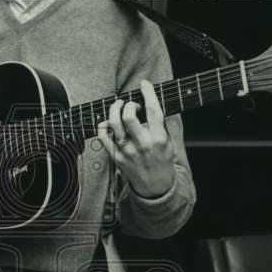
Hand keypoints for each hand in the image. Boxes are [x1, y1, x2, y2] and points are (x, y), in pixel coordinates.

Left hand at [97, 80, 174, 199]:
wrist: (155, 187)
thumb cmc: (162, 161)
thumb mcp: (168, 142)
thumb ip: (159, 124)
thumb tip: (149, 102)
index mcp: (158, 138)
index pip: (153, 110)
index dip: (148, 93)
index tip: (144, 84)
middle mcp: (142, 144)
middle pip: (128, 116)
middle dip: (127, 104)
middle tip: (130, 104)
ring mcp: (127, 152)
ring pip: (114, 124)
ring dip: (114, 110)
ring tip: (118, 107)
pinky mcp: (116, 158)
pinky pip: (103, 137)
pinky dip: (103, 126)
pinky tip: (108, 123)